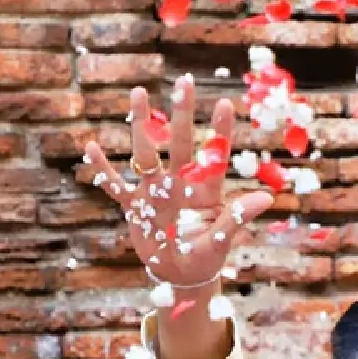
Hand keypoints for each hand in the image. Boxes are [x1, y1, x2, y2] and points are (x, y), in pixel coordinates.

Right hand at [83, 78, 272, 291]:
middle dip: (181, 113)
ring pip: (146, 152)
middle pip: (180, 143)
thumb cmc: (204, 260)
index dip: (219, 130)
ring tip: (138, 92)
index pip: (214, 155)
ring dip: (141, 124)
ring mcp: (154, 192)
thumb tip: (266, 198)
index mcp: (204, 191)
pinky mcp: (134, 207)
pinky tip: (91, 146)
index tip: (223, 102)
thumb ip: (236, 218)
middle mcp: (179, 183)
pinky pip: (115, 185)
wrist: (179, 277)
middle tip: (183, 82)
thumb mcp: (220, 242)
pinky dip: (103, 169)